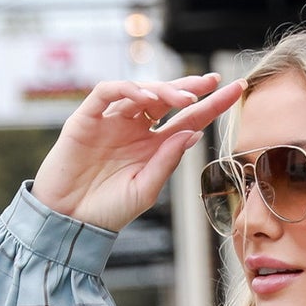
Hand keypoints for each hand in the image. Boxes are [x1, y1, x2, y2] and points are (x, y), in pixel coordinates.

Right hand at [30, 71, 245, 233]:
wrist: (70, 222)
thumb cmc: (108, 211)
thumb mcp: (146, 188)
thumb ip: (168, 160)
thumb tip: (193, 133)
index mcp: (152, 146)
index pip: (187, 119)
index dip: (210, 104)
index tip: (235, 89)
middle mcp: (134, 128)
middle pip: (165, 97)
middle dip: (188, 86)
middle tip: (210, 82)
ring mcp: (111, 121)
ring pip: (139, 91)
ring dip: (162, 89)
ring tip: (182, 98)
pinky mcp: (87, 118)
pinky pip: (107, 92)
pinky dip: (125, 89)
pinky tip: (144, 97)